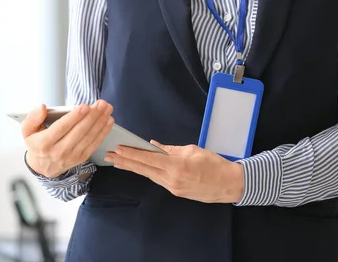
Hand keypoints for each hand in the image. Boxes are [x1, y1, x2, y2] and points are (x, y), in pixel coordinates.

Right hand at [23, 100, 113, 177]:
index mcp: (44, 143)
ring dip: (100, 121)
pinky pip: (94, 143)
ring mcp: (71, 156)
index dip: (74, 117)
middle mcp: (59, 151)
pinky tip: (108, 121)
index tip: (85, 106)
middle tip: (101, 103)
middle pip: (79, 132)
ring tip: (107, 108)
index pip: (61, 128)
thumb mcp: (27, 131)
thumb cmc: (37, 144)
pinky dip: (103, 132)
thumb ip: (32, 118)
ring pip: (89, 137)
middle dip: (92, 116)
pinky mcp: (81, 158)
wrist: (43, 166)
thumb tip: (42, 107)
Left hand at [105, 141, 243, 203]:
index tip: (118, 149)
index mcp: (176, 166)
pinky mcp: (176, 191)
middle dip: (125, 162)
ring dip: (133, 168)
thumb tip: (153, 145)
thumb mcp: (193, 150)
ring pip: (149, 175)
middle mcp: (172, 179)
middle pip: (144, 169)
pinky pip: (158, 179)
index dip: (131, 154)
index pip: (148, 159)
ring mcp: (173, 187)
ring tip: (118, 162)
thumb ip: (171, 149)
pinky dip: (147, 172)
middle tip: (109, 156)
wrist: (229, 184)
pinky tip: (139, 167)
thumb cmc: (214, 164)